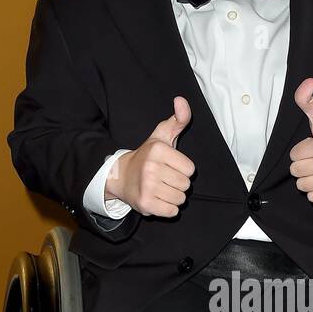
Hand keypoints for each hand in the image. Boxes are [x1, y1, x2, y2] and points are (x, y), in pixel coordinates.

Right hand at [107, 97, 194, 217]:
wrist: (121, 177)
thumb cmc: (148, 157)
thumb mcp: (162, 136)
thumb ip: (178, 119)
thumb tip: (181, 100)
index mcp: (158, 150)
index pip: (191, 169)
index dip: (183, 170)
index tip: (169, 166)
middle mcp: (151, 167)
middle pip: (186, 185)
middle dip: (178, 184)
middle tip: (164, 178)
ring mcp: (147, 186)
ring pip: (180, 199)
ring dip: (173, 197)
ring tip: (160, 188)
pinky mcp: (145, 204)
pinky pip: (172, 211)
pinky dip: (168, 209)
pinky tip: (158, 199)